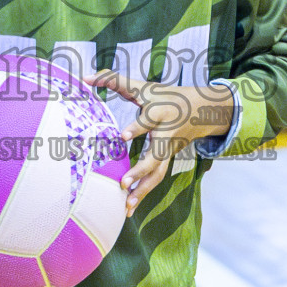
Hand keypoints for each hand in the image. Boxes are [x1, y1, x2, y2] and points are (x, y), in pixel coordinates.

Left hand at [84, 71, 232, 217]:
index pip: (148, 120)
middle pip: (156, 155)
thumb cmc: (165, 96)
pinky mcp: (167, 161)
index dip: (137, 128)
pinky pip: (156, 179)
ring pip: (158, 173)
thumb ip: (114, 80)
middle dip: (141, 170)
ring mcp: (168, 151)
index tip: (122, 137)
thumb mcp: (143, 86)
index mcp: (160, 113)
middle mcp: (166, 135)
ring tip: (126, 205)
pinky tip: (129, 209)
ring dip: (143, 190)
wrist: (202, 110)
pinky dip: (144, 194)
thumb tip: (84, 77)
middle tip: (123, 183)